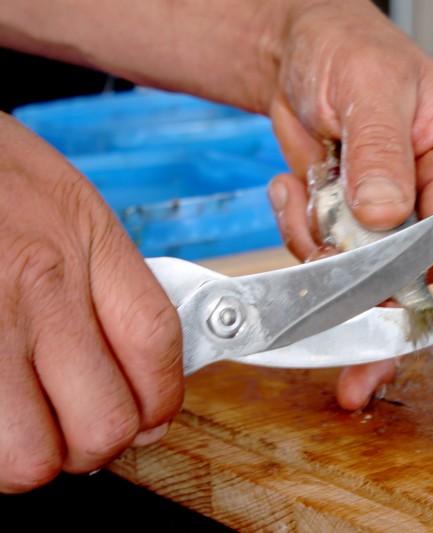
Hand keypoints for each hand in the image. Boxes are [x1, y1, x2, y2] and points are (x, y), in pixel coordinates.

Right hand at [0, 114, 183, 492]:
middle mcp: (38, 280)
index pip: (156, 345)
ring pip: (31, 453)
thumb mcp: (64, 200)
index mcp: (85, 238)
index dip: (160, 400)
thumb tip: (137, 358)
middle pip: (104, 419)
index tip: (149, 417)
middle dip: (94, 444)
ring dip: (32, 457)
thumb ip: (105, 274)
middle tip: (75, 429)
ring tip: (22, 430)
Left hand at [264, 1, 432, 408]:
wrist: (305, 54)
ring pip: (362, 273)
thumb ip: (381, 152)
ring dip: (319, 241)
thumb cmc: (352, 50)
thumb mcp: (370, 87)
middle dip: (352, 256)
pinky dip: (303, 232)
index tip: (354, 245)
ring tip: (303, 187)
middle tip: (318, 219)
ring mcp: (399, 215)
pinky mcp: (360, 223)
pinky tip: (296, 188)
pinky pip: (330, 257)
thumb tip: (387, 215)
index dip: (400, 260)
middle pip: (406, 270)